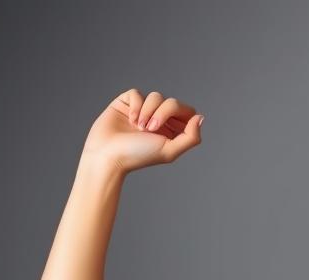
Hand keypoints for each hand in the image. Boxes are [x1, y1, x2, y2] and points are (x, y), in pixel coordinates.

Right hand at [81, 88, 203, 173]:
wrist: (108, 154)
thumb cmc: (138, 156)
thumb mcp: (170, 150)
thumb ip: (191, 137)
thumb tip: (200, 117)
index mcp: (172, 131)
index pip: (187, 111)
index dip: (181, 113)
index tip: (169, 127)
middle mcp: (159, 119)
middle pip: (172, 102)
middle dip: (163, 113)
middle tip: (150, 129)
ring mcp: (143, 111)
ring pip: (155, 96)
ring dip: (148, 111)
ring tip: (139, 127)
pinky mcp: (127, 103)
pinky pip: (137, 93)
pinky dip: (136, 106)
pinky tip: (130, 119)